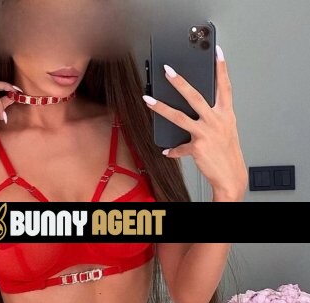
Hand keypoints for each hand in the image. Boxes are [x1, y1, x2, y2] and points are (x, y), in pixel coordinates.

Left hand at [142, 45, 247, 201]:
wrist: (230, 175)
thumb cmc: (227, 152)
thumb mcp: (225, 130)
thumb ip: (213, 117)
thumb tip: (195, 110)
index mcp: (226, 114)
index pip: (224, 87)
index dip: (221, 68)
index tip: (216, 51)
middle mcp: (216, 121)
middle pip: (195, 96)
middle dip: (180, 82)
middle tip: (167, 70)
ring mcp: (206, 133)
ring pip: (179, 116)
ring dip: (161, 107)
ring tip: (148, 99)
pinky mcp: (197, 146)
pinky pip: (179, 147)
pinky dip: (173, 150)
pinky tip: (167, 151)